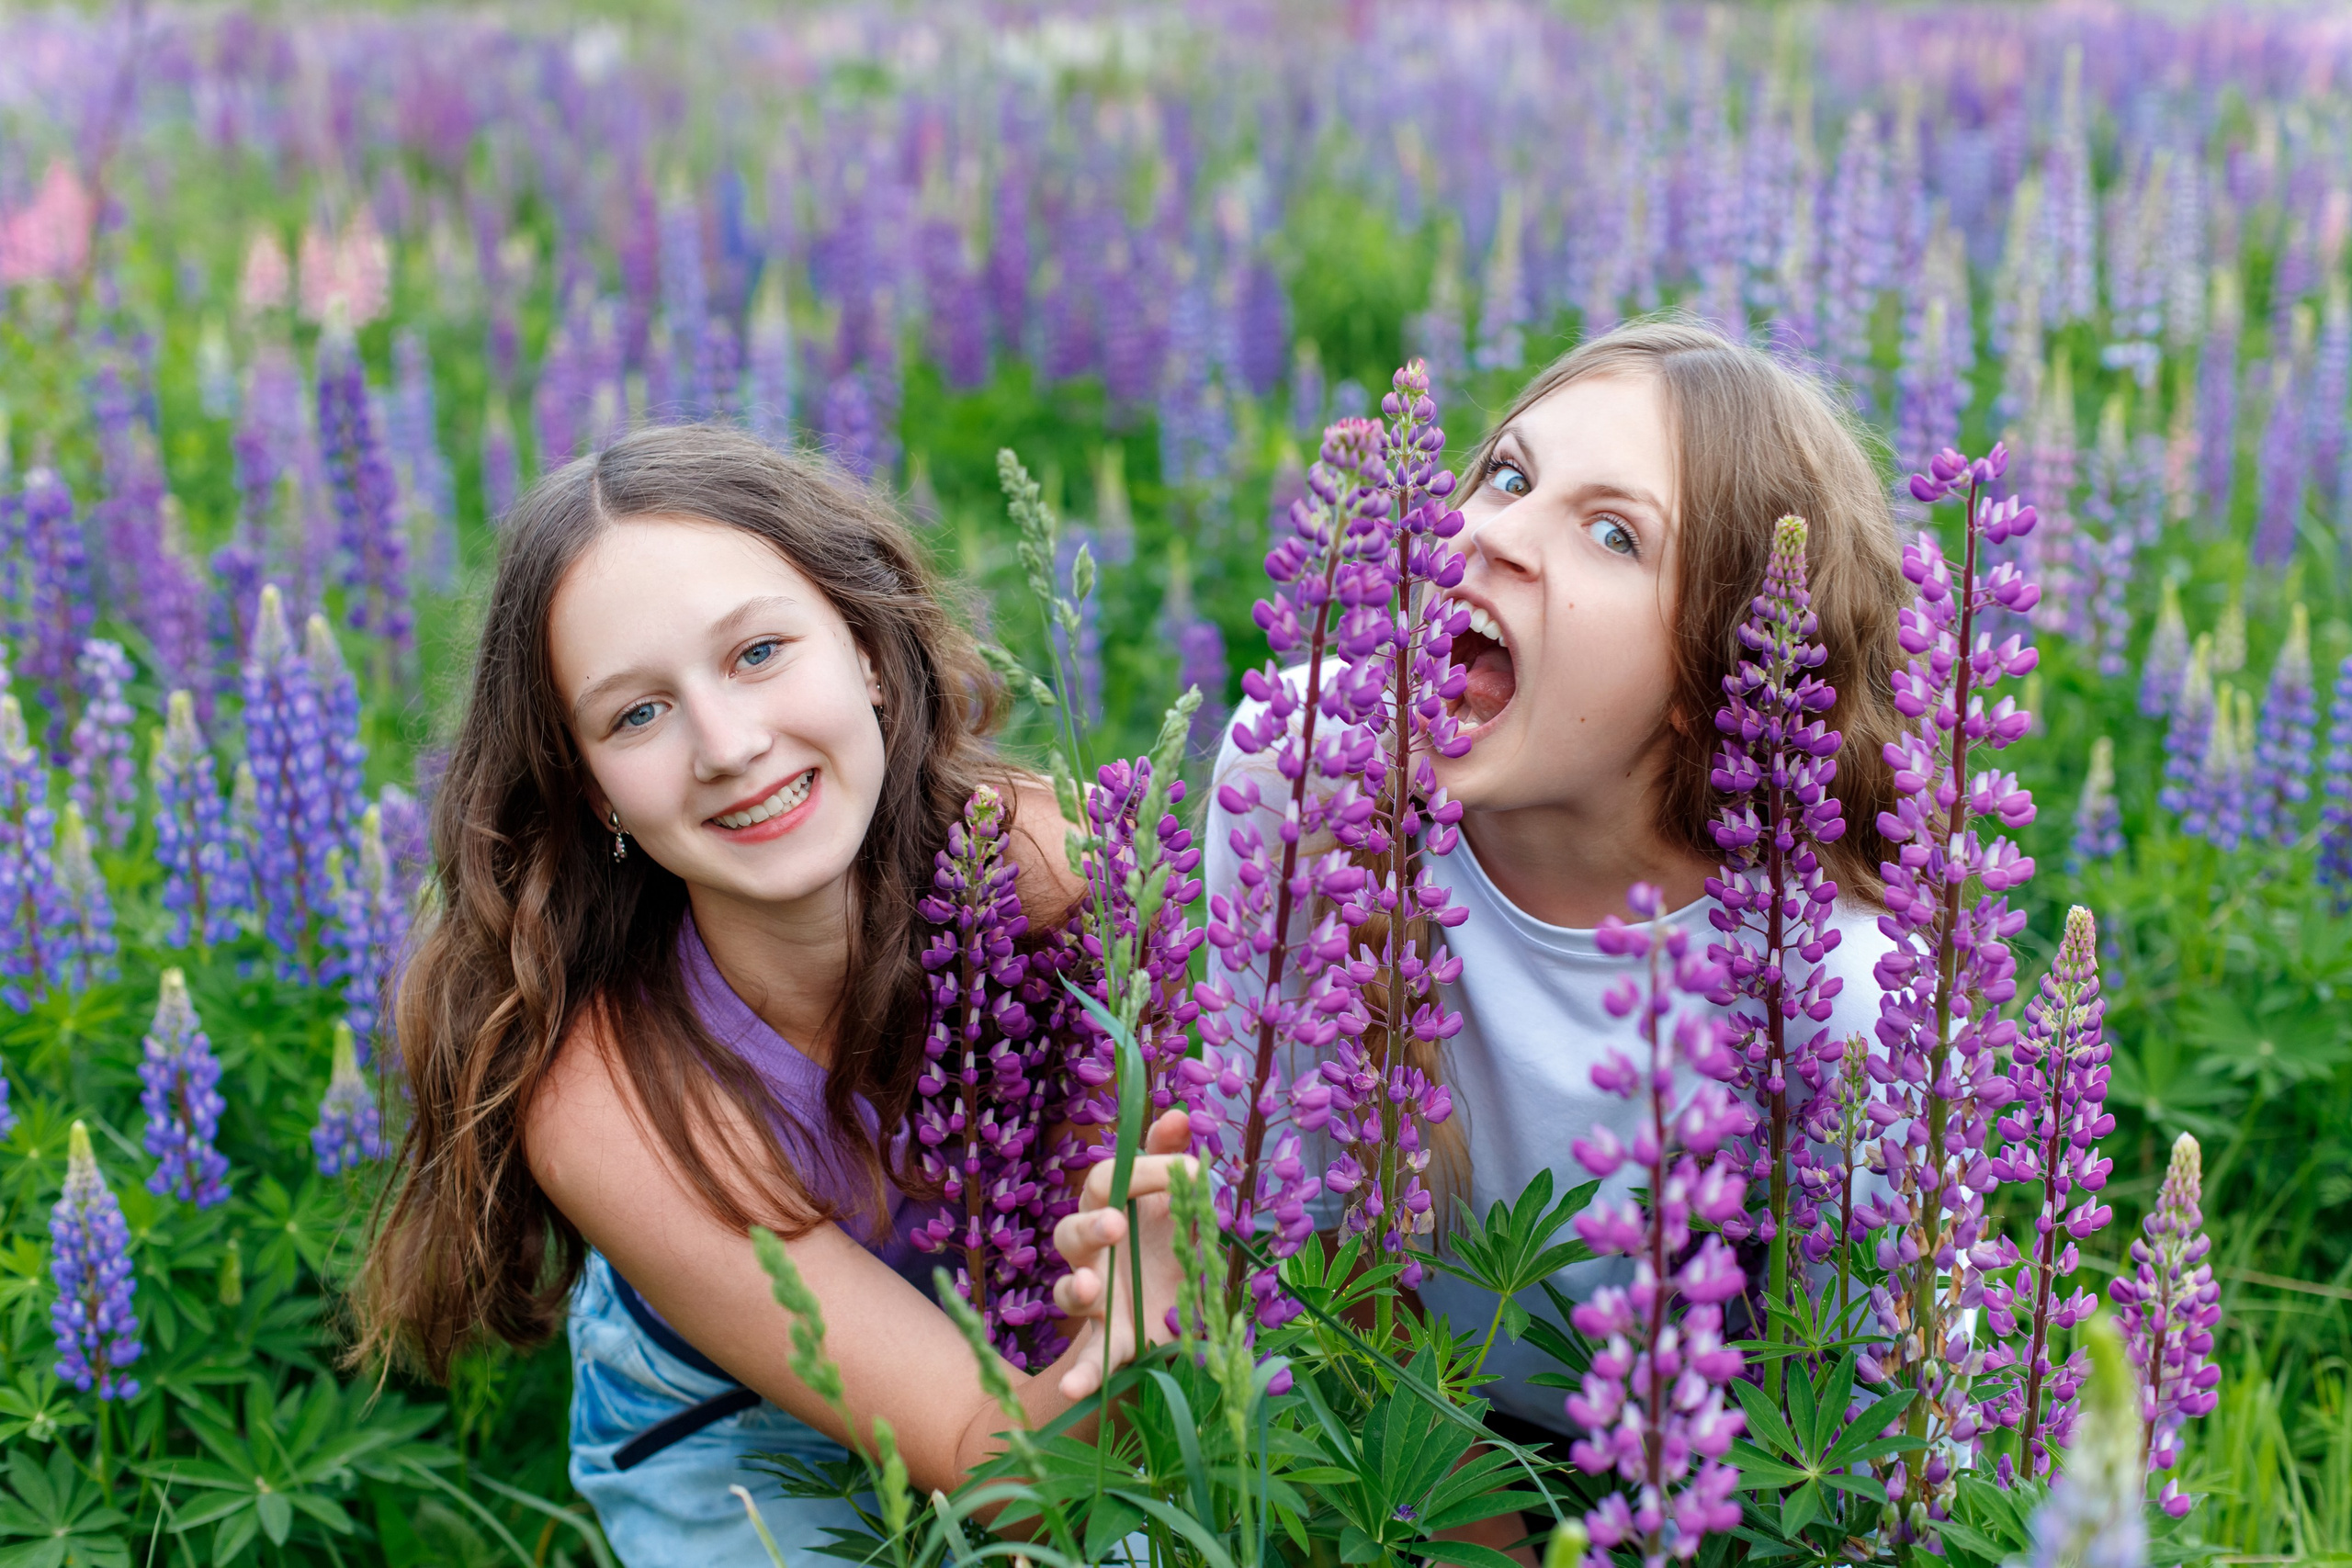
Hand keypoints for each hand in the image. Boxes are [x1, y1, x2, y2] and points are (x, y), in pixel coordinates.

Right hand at [1050, 1109, 1195, 1400]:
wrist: (1171, 1318)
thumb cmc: (1170, 1250)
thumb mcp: (1179, 1208)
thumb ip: (1171, 1162)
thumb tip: (1178, 1112)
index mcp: (1115, 1211)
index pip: (1109, 1179)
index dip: (1142, 1170)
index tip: (1189, 1171)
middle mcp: (1097, 1254)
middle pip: (1072, 1229)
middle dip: (1091, 1225)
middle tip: (1116, 1223)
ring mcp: (1098, 1301)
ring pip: (1069, 1291)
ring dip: (1078, 1288)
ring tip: (1094, 1288)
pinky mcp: (1109, 1345)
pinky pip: (1086, 1361)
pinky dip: (1079, 1377)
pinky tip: (1074, 1392)